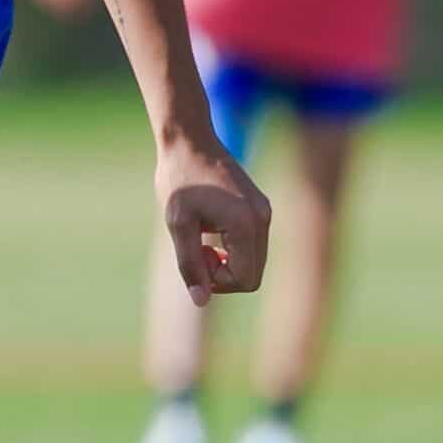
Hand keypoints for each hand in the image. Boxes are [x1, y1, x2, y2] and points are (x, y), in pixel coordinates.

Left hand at [156, 135, 271, 307]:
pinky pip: (252, 244)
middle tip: (198, 250)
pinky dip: (233, 248)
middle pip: (253, 275)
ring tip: (202, 238)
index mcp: (245, 223)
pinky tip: (211, 228)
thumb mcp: (178, 225)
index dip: (217, 281)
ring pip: (254, 261)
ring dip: (228, 262)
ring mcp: (264, 212)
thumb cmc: (179, 179)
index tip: (196, 256)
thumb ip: (190, 265)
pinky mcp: (260, 207)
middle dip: (224, 275)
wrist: (189, 141)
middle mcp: (262, 218)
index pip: (245, 279)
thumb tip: (201, 301)